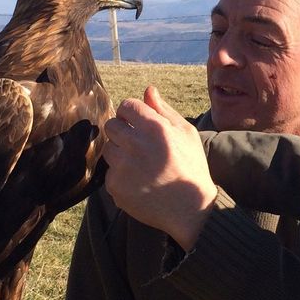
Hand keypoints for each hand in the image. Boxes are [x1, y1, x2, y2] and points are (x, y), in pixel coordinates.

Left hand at [102, 86, 216, 250]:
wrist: (190, 209)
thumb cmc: (191, 168)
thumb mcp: (186, 134)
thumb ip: (164, 110)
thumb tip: (147, 89)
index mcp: (155, 128)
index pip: (126, 106)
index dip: (130, 113)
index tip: (137, 123)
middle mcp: (136, 145)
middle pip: (111, 125)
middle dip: (122, 131)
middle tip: (138, 144)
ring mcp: (123, 167)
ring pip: (108, 149)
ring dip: (120, 153)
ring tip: (141, 165)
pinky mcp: (115, 186)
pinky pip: (109, 172)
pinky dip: (120, 176)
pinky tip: (139, 182)